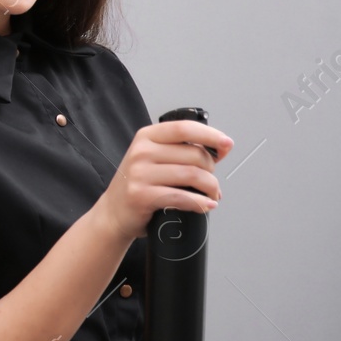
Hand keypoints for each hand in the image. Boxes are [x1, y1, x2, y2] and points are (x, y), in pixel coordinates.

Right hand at [91, 120, 233, 243]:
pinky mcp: (141, 195)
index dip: (211, 135)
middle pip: (194, 154)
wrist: (114, 212)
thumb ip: (182, 150)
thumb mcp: (154, 158)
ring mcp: (139, 173)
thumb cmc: (139, 184)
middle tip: (211, 182)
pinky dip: (200, 203)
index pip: (184, 128)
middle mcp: (141, 151)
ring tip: (211, 194)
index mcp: (146, 137)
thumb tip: (221, 148)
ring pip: (193, 175)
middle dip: (212, 170)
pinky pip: (182, 197)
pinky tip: (206, 205)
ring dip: (211, 188)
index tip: (227, 144)